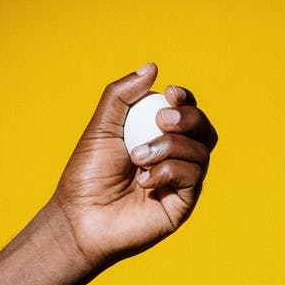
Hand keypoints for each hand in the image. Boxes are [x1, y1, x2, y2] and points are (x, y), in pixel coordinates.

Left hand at [50, 62, 217, 268]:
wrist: (80, 217)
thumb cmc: (88, 175)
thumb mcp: (102, 126)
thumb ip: (122, 95)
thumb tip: (152, 67)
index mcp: (158, 136)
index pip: (185, 112)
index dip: (185, 99)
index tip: (169, 93)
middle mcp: (175, 158)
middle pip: (204, 129)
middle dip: (188, 118)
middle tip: (160, 120)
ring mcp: (181, 182)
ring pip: (200, 151)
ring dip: (169, 147)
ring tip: (137, 157)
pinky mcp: (182, 204)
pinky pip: (193, 176)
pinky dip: (168, 171)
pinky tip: (144, 180)